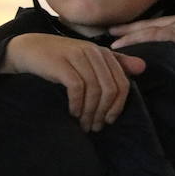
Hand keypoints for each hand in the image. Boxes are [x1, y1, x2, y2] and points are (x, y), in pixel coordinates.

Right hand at [0, 33, 145, 131]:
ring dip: (90, 112)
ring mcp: (78, 57)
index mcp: (105, 54)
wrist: (30, 48)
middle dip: (104, 112)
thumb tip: (143, 68)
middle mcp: (94, 53)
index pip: (122, 83)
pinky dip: (77, 104)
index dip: (118, 105)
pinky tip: (72, 113)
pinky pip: (77, 88)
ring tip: (83, 125)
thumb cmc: (63, 58)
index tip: (109, 121)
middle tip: (95, 127)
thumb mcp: (91, 60)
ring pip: (95, 90)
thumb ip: (117, 63)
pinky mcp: (62, 64)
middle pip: (110, 88)